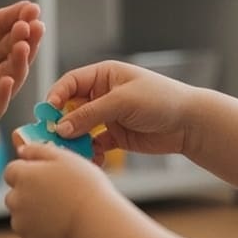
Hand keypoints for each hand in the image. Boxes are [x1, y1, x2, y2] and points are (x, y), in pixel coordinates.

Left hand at [0, 3, 43, 156]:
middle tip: (33, 25)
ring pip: (9, 78)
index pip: (0, 27)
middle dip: (26, 37)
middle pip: (11, 51)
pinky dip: (3, 95)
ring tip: (24, 45)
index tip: (31, 8)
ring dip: (21, 63)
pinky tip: (6, 78)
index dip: (17, 17)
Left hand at [3, 138, 118, 237]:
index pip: (12, 171)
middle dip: (29, 197)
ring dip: (34, 218)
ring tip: (62, 217)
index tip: (44, 178)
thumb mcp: (65, 158)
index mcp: (22, 176)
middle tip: (57, 199)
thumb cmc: (85, 187)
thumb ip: (38, 150)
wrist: (96, 222)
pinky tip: (56, 235)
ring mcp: (20, 224)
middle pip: (15, 196)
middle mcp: (15, 199)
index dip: (28, 173)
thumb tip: (21, 150)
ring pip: (21, 220)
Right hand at [44, 60, 203, 161]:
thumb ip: (91, 114)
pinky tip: (92, 161)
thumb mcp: (123, 102)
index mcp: (104, 75)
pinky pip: (94, 145)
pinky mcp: (115, 136)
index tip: (48, 113)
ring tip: (72, 154)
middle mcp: (102, 94)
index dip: (56, 96)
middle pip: (71, 108)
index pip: (70, 83)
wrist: (190, 123)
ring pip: (80, 129)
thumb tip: (62, 127)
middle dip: (61, 123)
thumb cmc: (160, 100)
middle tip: (52, 138)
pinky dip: (90, 153)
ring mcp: (108, 116)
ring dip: (75, 141)